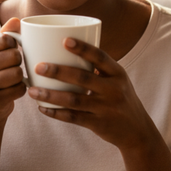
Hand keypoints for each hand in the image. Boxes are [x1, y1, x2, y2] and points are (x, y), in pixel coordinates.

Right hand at [0, 18, 25, 126]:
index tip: (9, 52)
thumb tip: (16, 20)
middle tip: (11, 67)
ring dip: (20, 76)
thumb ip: (7, 34)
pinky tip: (12, 90)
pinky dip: (21, 89)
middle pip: (13, 56)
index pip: (5, 39)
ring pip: (17, 73)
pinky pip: (19, 89)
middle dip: (18, 62)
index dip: (14, 45)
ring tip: (11, 79)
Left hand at [27, 37, 147, 150]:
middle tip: (38, 66)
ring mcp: (106, 108)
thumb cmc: (120, 96)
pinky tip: (42, 108)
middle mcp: (113, 89)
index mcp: (117, 73)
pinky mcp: (98, 124)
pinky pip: (73, 118)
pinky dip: (56, 113)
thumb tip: (67, 47)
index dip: (83, 48)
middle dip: (58, 71)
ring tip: (32, 90)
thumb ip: (98, 66)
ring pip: (74, 100)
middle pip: (83, 78)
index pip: (100, 57)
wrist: (138, 131)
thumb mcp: (117, 78)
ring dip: (51, 95)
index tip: (64, 40)